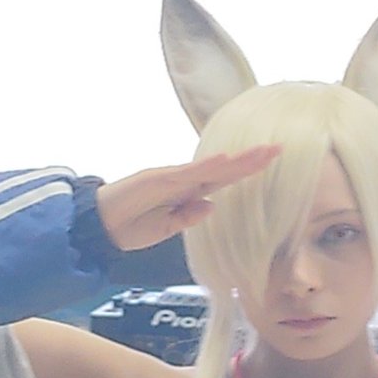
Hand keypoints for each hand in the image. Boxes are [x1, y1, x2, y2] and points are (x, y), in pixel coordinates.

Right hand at [96, 145, 280, 252]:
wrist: (99, 225)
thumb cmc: (127, 226)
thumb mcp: (164, 229)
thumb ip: (187, 217)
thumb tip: (212, 207)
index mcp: (186, 193)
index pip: (222, 180)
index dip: (245, 172)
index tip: (269, 164)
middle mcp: (182, 180)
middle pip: (223, 168)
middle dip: (251, 160)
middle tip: (279, 149)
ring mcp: (171, 177)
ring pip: (211, 167)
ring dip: (236, 160)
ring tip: (262, 153)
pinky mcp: (157, 179)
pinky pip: (187, 174)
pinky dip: (206, 167)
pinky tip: (225, 161)